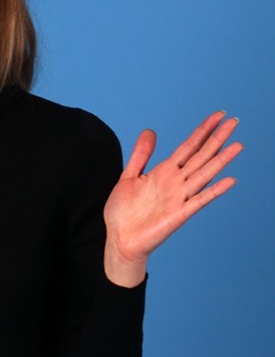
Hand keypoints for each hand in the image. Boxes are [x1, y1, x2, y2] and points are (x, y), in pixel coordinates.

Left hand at [103, 111, 241, 285]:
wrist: (119, 241)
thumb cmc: (123, 213)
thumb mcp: (128, 177)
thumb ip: (141, 155)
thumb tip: (150, 131)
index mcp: (164, 172)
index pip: (189, 147)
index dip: (203, 131)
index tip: (218, 115)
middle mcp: (175, 183)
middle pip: (201, 156)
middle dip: (217, 139)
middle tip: (234, 122)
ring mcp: (179, 198)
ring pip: (204, 174)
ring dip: (221, 161)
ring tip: (237, 146)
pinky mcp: (178, 215)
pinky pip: (199, 201)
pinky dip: (214, 191)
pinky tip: (229, 180)